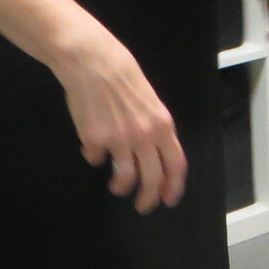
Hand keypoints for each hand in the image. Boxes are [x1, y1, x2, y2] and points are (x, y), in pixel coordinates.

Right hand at [53, 31, 185, 212]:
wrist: (94, 63)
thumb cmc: (123, 76)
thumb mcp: (150, 101)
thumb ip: (153, 127)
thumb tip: (153, 152)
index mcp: (162, 125)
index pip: (175, 164)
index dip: (173, 186)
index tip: (169, 199)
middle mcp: (144, 136)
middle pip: (152, 178)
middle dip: (148, 198)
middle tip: (143, 206)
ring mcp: (119, 140)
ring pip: (125, 177)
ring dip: (121, 186)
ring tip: (116, 185)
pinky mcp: (95, 141)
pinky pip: (95, 158)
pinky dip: (95, 157)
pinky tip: (93, 147)